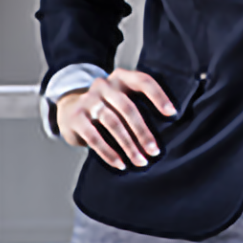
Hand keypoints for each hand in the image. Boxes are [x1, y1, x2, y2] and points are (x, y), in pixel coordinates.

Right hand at [56, 68, 176, 170]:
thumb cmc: (108, 108)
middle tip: (155, 151)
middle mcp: (104, 85)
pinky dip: (109, 153)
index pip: (143, 81)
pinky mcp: (76, 117)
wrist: (69, 110)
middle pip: (128, 107)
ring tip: (140, 161)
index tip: (172, 113)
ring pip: (113, 123)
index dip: (158, 96)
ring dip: (129, 146)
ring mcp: (88, 100)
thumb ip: (139, 104)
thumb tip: (170, 129)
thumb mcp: (122, 98)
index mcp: (121, 77)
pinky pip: (94, 137)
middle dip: (143, 132)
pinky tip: (120, 164)